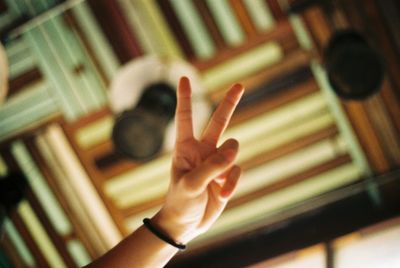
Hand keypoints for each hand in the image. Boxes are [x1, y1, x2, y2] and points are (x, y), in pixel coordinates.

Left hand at [152, 77, 243, 243]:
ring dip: (227, 166)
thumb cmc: (180, 202)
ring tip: (216, 184)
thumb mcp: (191, 185)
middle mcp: (202, 150)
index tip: (183, 78)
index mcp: (185, 148)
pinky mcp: (226, 176)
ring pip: (233, 149)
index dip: (185, 98)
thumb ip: (212, 166)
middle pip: (219, 122)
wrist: (187, 224)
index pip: (185, 118)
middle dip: (229, 104)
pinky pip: (237, 171)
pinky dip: (231, 183)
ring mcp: (216, 163)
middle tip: (239, 85)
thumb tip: (234, 148)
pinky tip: (222, 195)